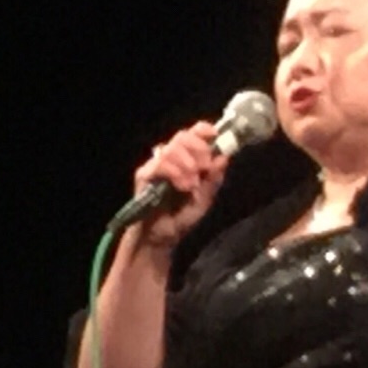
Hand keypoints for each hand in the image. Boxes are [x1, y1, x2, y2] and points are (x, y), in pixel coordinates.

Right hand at [131, 121, 229, 248]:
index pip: (193, 134)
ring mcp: (155, 165)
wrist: (161, 237)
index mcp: (187, 159)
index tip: (214, 135)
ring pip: (171, 148)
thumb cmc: (182, 218)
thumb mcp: (205, 200)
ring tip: (192, 184)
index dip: (203, 130)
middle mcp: (170, 158)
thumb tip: (223, 157)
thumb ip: (213, 180)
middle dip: (198, 148)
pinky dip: (175, 172)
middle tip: (204, 167)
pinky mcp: (144, 175)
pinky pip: (160, 164)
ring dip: (186, 164)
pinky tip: (182, 186)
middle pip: (182, 136)